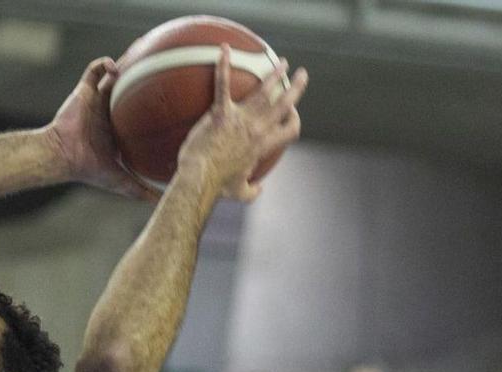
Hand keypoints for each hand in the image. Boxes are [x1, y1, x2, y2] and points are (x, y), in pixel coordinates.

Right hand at [46, 57, 158, 200]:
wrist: (63, 156)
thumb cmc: (88, 168)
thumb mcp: (121, 182)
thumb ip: (140, 191)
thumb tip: (163, 202)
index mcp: (118, 127)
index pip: (139, 111)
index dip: (152, 102)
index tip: (171, 97)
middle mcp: (109, 111)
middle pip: (129, 88)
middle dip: (142, 76)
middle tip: (163, 66)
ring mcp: (96, 99)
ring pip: (114, 74)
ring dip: (127, 62)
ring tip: (142, 50)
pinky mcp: (84, 90)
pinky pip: (94, 69)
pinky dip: (104, 64)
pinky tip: (117, 67)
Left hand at [178, 45, 307, 202]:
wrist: (199, 178)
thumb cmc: (217, 186)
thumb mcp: (240, 192)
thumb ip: (253, 191)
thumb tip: (259, 190)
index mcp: (264, 145)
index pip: (290, 129)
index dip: (295, 120)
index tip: (293, 113)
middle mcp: (257, 129)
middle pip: (284, 104)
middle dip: (296, 88)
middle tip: (301, 75)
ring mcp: (240, 119)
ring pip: (264, 91)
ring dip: (275, 74)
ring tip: (282, 63)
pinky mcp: (220, 113)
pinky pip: (223, 84)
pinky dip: (223, 66)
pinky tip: (224, 50)